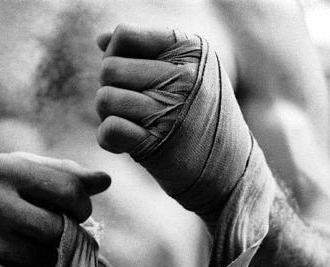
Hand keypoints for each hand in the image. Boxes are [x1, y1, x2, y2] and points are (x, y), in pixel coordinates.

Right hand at [0, 152, 109, 266]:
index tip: (75, 211)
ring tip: (26, 244)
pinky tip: (18, 263)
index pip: (71, 189)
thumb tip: (105, 180)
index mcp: (5, 169)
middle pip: (61, 228)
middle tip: (51, 230)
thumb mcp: (13, 168)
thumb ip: (61, 172)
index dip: (83, 205)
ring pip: (46, 258)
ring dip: (47, 256)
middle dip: (66, 233)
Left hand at [95, 25, 251, 223]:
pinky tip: (126, 143)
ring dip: (109, 114)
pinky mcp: (158, 144)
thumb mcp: (188, 72)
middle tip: (131, 105)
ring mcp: (172, 110)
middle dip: (112, 87)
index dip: (115, 55)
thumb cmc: (201, 116)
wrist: (228, 169)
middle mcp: (184, 76)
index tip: (131, 75)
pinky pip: (109, 128)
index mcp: (191, 50)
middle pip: (109, 69)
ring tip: (132, 122)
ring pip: (104, 98)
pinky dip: (109, 138)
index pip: (124, 35)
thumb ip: (143, 50)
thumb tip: (100, 39)